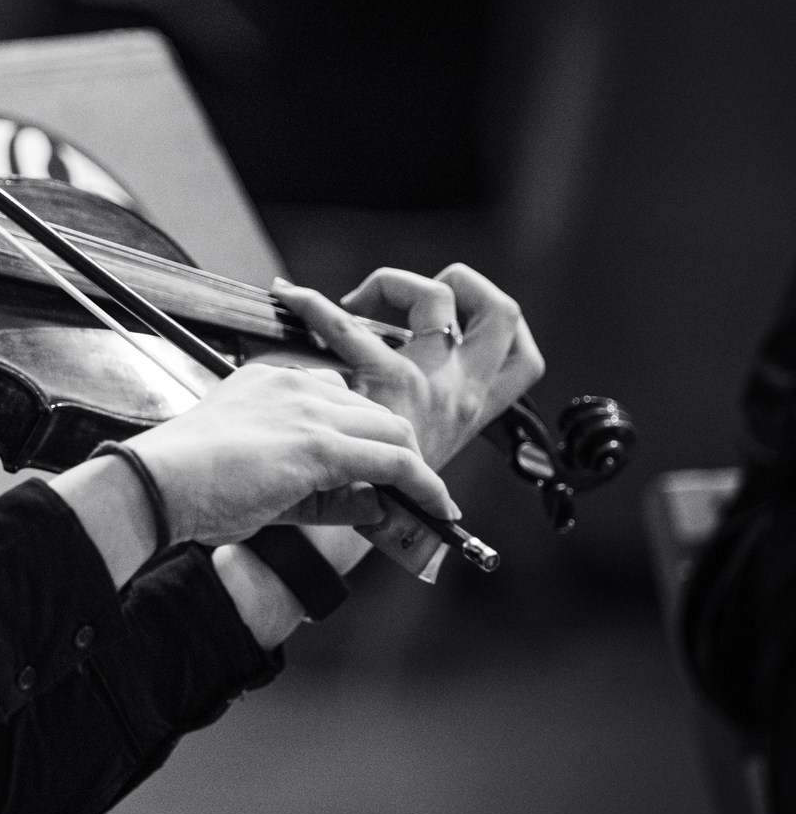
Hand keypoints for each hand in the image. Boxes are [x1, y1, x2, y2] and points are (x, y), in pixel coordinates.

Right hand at [121, 361, 457, 547]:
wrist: (155, 486)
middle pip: (373, 411)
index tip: (373, 465)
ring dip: (416, 468)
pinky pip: (393, 462)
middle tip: (412, 489)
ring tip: (429, 502)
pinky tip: (435, 508)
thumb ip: (316, 487)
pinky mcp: (318, 446)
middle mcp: (293, 384)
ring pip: (391, 430)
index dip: (363, 435)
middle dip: (397, 450)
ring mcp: (308, 411)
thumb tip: (373, 504)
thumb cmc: (186, 486)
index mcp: (269, 382)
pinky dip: (423, 485)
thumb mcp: (256, 477)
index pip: (338, 398)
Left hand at [272, 266, 545, 470]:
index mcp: (473, 411)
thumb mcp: (412, 455)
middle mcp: (462, 394)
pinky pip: (350, 326)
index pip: (524, 359)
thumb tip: (389, 374)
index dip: (504, 326)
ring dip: (393, 285)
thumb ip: (413, 420)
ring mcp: (431, 384)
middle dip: (467, 284)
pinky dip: (314, 306)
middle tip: (417, 293)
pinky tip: (290, 298)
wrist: (337, 529)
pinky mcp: (389, 382)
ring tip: (354, 304)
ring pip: (435, 298)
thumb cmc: (370, 492)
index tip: (463, 312)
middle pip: (504, 314)